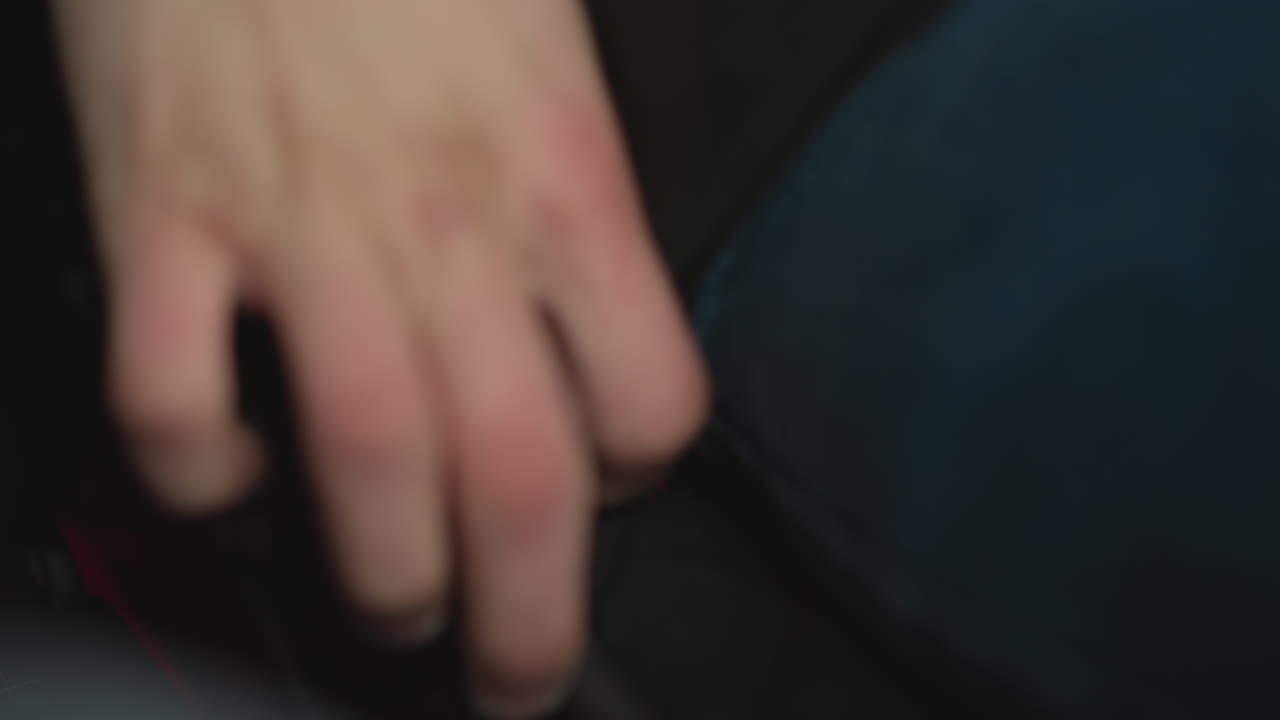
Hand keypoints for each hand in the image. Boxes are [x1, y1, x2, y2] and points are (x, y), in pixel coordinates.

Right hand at [53, 1, 706, 715]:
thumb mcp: (559, 51)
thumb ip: (580, 202)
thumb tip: (588, 328)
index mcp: (563, 181)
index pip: (646, 399)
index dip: (633, 473)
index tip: (604, 484)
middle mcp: (446, 224)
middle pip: (518, 475)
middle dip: (529, 618)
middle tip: (517, 675)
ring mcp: (299, 225)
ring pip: (365, 463)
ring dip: (386, 576)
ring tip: (396, 607)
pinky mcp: (163, 215)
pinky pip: (172, 394)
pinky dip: (197, 466)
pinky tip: (225, 468)